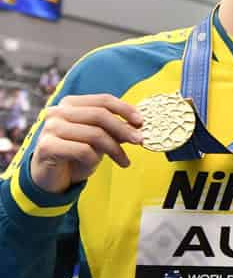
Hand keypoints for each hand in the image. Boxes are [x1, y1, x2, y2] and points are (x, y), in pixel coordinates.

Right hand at [28, 94, 142, 193]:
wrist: (50, 177)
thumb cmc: (76, 154)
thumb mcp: (99, 139)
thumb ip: (115, 128)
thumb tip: (138, 124)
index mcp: (71, 103)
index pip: (103, 100)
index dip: (125, 109)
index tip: (141, 122)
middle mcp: (58, 112)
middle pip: (100, 115)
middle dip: (124, 129)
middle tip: (140, 141)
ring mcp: (50, 128)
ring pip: (94, 134)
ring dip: (115, 149)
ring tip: (124, 160)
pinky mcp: (47, 146)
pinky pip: (82, 150)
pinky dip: (94, 160)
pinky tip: (95, 166)